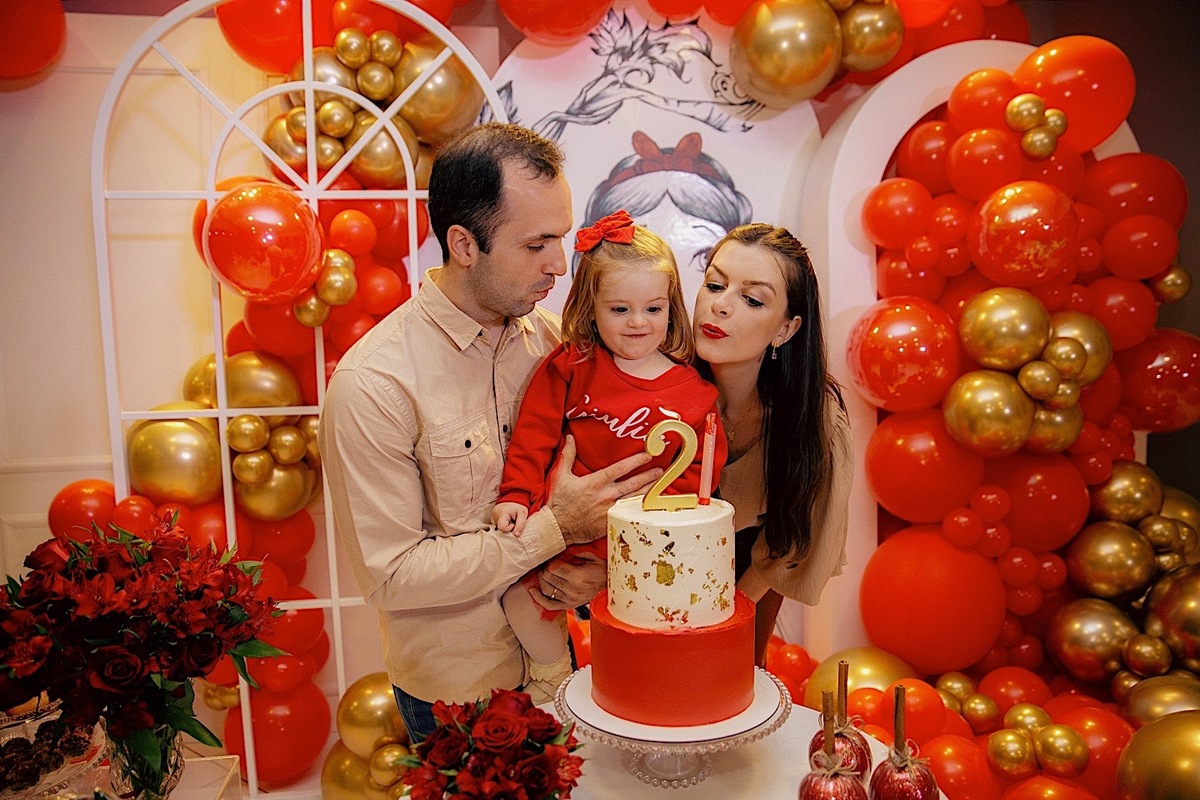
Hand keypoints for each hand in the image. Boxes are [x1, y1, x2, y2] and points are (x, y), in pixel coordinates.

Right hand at [492, 502, 528, 535]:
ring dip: (505, 527)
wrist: (513, 498)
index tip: (514, 523)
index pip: (502, 527)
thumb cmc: (518, 506)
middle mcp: (494, 515)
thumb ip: (520, 525)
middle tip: (512, 522)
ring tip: (509, 520)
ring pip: (498, 529)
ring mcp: (492, 517)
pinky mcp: (492, 518)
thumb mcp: (523, 514)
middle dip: (507, 529)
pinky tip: (506, 521)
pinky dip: (502, 526)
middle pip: (499, 530)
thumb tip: (516, 535)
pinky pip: (496, 526)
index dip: (509, 528)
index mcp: (502, 513)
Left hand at [536, 552, 605, 610]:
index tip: (553, 558)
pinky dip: (538, 598)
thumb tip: (557, 547)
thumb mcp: (590, 554)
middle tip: (549, 564)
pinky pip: (549, 604)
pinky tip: (532, 591)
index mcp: (578, 577)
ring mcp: (571, 600)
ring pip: (546, 589)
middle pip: (547, 578)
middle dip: (545, 569)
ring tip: (545, 573)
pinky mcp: (569, 605)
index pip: (552, 568)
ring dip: (542, 580)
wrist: (612, 583)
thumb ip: (573, 551)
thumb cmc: (601, 567)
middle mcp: (573, 590)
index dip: (550, 561)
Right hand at [547, 435, 662, 545]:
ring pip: (634, 499)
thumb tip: (571, 437)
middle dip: (648, 476)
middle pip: (633, 484)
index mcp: (595, 482)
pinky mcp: (610, 522)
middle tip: (660, 470)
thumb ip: (568, 455)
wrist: (558, 527)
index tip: (647, 455)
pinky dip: (639, 508)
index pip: (620, 469)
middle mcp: (606, 496)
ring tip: (659, 484)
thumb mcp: (561, 476)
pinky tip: (648, 504)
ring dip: (648, 491)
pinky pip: (628, 513)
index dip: (636, 461)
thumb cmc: (560, 502)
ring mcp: (610, 510)